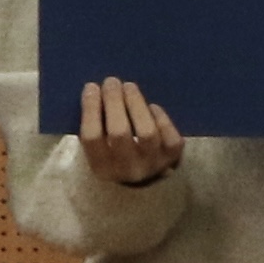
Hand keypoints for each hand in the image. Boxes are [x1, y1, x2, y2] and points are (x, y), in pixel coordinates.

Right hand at [77, 75, 182, 189]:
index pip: (92, 137)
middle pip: (119, 133)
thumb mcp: (99, 148)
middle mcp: (127, 169)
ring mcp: (152, 164)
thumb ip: (96, 125)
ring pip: (147, 133)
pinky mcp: (172, 158)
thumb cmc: (117, 155)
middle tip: (112, 81)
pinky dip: (161, 117)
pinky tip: (152, 106)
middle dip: (114, 102)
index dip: (91, 108)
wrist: (148, 181)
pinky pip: (169, 135)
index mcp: (101, 168)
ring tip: (129, 86)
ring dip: (136, 104)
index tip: (92, 86)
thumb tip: (95, 90)